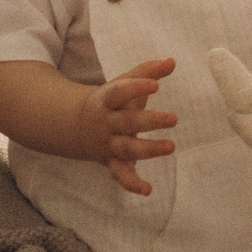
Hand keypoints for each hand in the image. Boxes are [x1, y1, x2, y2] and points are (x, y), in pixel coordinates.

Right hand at [79, 57, 177, 194]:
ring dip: (149, 149)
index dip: (136, 87)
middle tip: (174, 119)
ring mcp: (109, 145)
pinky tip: (148, 190)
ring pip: (127, 149)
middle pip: (127, 123)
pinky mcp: (113, 163)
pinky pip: (120, 175)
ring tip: (171, 147)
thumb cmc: (112, 101)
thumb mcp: (123, 83)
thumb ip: (147, 72)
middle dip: (149, 121)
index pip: (120, 93)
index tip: (156, 84)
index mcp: (108, 100)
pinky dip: (132, 184)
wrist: (77, 125)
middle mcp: (107, 124)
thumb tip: (172, 61)